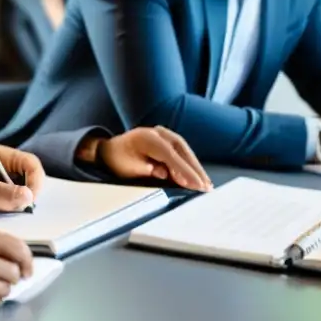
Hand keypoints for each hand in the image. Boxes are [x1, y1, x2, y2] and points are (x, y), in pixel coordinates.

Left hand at [0, 144, 44, 211]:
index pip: (30, 162)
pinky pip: (20, 198)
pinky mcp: (6, 190)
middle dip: (28, 192)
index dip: (35, 179)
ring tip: (4, 207)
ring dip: (21, 200)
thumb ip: (1, 191)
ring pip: (27, 188)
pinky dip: (15, 205)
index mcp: (0, 153)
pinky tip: (2, 209)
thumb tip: (28, 197)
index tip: (31, 198)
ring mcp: (7, 177)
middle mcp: (7, 163)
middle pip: (32, 175)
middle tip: (20, 207)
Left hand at [84, 126, 211, 191]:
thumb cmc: (120, 160)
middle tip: (207, 187)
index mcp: (147, 138)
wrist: (113, 150)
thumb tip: (165, 174)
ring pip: (186, 151)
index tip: (197, 185)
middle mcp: (159, 133)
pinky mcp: (169, 140)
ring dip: (196, 167)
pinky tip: (198, 177)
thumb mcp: (129, 168)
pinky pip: (183, 152)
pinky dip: (191, 164)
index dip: (185, 171)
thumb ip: (147, 170)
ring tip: (207, 184)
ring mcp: (165, 135)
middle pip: (182, 150)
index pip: (170, 155)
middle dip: (196, 169)